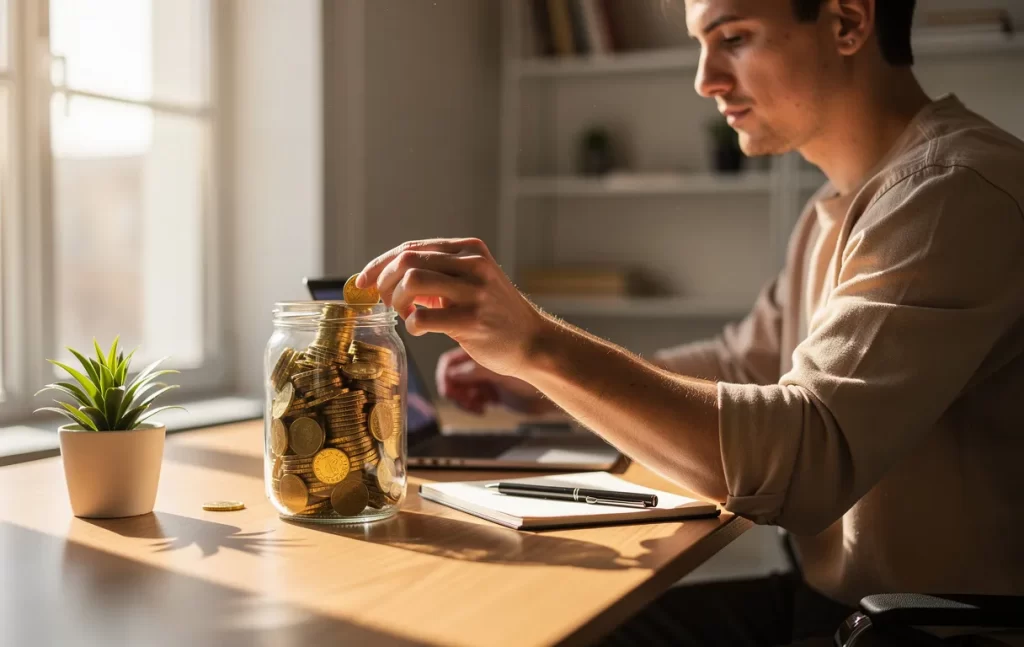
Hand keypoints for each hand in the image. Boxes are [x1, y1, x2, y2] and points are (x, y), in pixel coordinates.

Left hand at [356, 238, 547, 377]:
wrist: (533, 341)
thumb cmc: (494, 313)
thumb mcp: (472, 281)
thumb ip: (437, 274)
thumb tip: (386, 276)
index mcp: (469, 250)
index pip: (411, 248)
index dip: (379, 264)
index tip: (362, 282)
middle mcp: (473, 265)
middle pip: (407, 260)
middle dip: (384, 281)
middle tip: (385, 302)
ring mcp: (474, 292)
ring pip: (412, 281)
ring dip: (396, 300)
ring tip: (404, 313)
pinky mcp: (472, 321)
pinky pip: (423, 317)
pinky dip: (411, 324)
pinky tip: (419, 328)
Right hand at [436, 346, 554, 414]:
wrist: (557, 385)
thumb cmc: (536, 371)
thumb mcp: (500, 372)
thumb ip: (475, 371)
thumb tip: (452, 375)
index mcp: (481, 346)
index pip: (451, 360)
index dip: (447, 376)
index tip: (450, 390)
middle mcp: (482, 360)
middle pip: (452, 375)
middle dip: (454, 390)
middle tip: (462, 401)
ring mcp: (487, 377)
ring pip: (460, 389)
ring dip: (462, 400)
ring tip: (474, 406)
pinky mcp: (493, 393)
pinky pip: (471, 400)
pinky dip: (471, 406)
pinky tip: (482, 409)